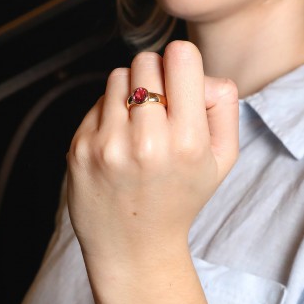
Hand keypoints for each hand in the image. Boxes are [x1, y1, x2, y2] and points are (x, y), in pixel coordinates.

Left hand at [66, 40, 238, 267]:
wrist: (134, 246)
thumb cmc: (180, 199)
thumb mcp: (222, 160)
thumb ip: (224, 106)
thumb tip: (198, 73)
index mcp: (187, 142)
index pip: (180, 57)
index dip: (182, 64)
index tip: (180, 83)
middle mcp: (144, 142)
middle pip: (146, 62)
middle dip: (156, 77)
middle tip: (159, 108)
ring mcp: (107, 145)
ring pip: (118, 76)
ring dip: (131, 93)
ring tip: (138, 126)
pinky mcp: (79, 148)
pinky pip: (97, 102)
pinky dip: (110, 113)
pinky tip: (118, 142)